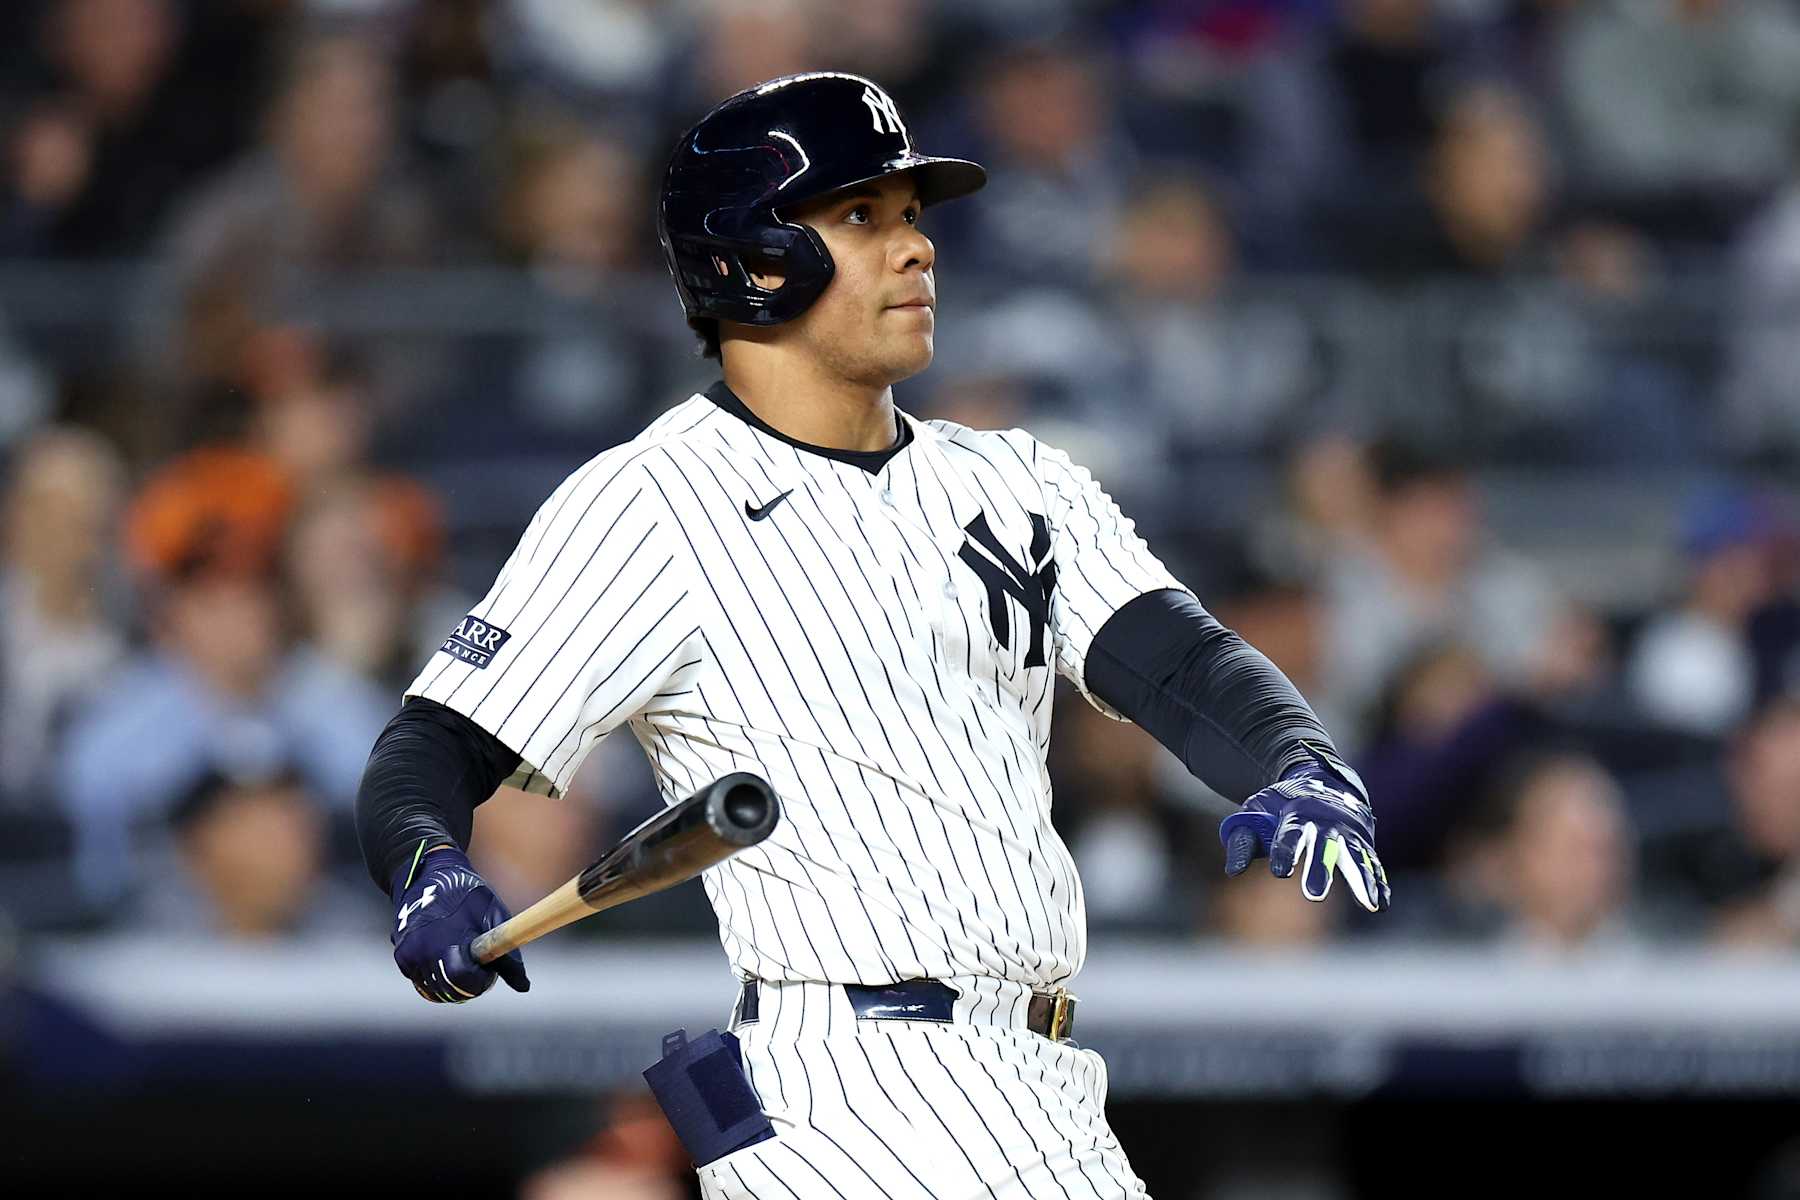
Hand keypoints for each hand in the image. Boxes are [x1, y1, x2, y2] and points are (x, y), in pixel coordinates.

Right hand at [390, 845, 528, 1002]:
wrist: (430, 873)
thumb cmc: (467, 893)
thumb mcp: (493, 916)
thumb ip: (507, 954)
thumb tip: (524, 987)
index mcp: (447, 941)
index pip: (463, 982)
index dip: (480, 982)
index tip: (488, 971)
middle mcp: (422, 951)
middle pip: (447, 991)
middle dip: (466, 985)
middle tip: (477, 967)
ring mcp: (409, 954)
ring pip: (432, 989)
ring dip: (449, 983)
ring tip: (461, 960)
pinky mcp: (401, 955)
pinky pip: (419, 979)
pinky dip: (433, 975)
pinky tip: (444, 956)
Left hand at [1218, 749, 1389, 912]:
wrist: (1322, 780)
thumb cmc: (1282, 804)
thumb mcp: (1256, 812)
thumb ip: (1243, 839)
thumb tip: (1232, 871)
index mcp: (1296, 813)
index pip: (1290, 833)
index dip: (1285, 851)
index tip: (1280, 871)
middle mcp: (1325, 822)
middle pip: (1324, 847)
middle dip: (1320, 869)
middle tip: (1314, 895)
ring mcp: (1348, 832)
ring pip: (1356, 857)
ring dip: (1362, 881)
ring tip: (1369, 905)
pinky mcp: (1363, 842)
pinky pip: (1372, 863)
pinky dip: (1377, 882)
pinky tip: (1381, 903)